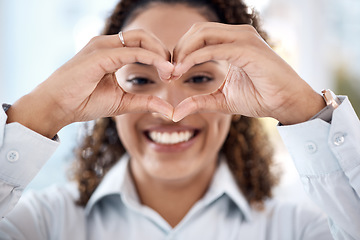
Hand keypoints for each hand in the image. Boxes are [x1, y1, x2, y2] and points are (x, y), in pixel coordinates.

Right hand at [7, 30, 173, 137]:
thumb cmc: (84, 102)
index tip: (172, 75)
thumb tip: (170, 110)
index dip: (160, 57)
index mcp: (112, 52)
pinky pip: (131, 51)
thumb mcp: (123, 102)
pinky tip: (163, 70)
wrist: (57, 107)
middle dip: (163, 51)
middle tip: (175, 71)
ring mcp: (102, 46)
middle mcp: (107, 44)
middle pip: (144, 36)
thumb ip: (145, 102)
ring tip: (171, 71)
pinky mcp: (99, 54)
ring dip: (160, 53)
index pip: (142, 44)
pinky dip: (150, 58)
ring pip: (140, 38)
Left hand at [171, 23, 324, 123]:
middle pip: (197, 30)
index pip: (198, 36)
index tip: (170, 73)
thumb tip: (176, 112)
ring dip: (184, 52)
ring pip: (203, 34)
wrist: (287, 104)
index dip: (180, 52)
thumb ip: (199, 101)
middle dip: (178, 49)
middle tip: (169, 72)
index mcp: (232, 42)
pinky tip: (184, 69)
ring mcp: (244, 39)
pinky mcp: (248, 50)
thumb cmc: (260, 98)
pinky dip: (195, 58)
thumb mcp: (222, 100)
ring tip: (174, 71)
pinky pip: (214, 48)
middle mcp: (238, 35)